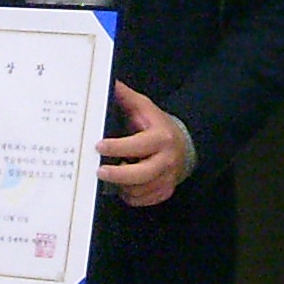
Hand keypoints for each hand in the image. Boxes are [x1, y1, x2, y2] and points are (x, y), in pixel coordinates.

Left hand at [99, 81, 194, 209]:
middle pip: (140, 175)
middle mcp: (167, 160)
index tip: (99, 146)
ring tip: (112, 175)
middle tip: (99, 171)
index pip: (137, 145)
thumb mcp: (144, 108)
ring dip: (121, 185)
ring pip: (139, 190)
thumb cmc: (157, 126)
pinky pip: (143, 200)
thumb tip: (109, 83)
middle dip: (117, 175)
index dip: (117, 147)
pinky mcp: (165, 191)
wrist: (183, 145)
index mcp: (161, 138)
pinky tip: (123, 186)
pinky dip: (130, 195)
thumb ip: (126, 97)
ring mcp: (168, 178)